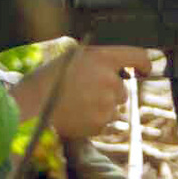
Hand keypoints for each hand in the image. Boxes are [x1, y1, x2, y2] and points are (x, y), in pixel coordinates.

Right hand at [9, 44, 153, 139]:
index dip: (144, 64)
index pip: (138, 56)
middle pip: (122, 90)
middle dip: (109, 92)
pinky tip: (75, 114)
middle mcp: (109, 79)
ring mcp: (106, 103)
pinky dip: (92, 121)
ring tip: (76, 104)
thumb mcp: (76, 55)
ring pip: (113, 108)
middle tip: (85, 92)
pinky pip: (103, 123)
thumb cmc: (50, 76)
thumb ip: (101, 60)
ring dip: (100, 108)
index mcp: (103, 57)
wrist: (33, 100)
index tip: (144, 70)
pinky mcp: (100, 123)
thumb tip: (121, 69)